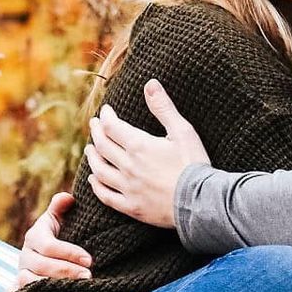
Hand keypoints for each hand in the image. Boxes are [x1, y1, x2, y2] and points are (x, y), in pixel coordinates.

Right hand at [13, 191, 89, 289]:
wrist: (44, 258)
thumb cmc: (58, 236)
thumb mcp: (59, 220)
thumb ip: (61, 207)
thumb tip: (68, 198)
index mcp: (34, 236)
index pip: (48, 246)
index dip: (69, 253)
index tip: (89, 260)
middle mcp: (24, 256)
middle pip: (41, 266)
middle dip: (66, 272)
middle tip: (88, 276)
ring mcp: (21, 273)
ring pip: (30, 283)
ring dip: (54, 287)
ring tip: (76, 290)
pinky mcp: (20, 291)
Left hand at [85, 80, 210, 227]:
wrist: (201, 202)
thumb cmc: (194, 164)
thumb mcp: (183, 131)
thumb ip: (164, 108)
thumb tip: (150, 84)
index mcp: (139, 146)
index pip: (112, 127)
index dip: (106, 116)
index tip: (105, 111)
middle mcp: (128, 166)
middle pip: (103, 146)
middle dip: (96, 132)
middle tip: (94, 125)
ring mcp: (128, 188)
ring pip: (100, 170)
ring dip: (93, 157)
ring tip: (90, 149)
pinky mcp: (132, 206)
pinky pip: (106, 196)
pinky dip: (96, 186)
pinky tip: (93, 180)